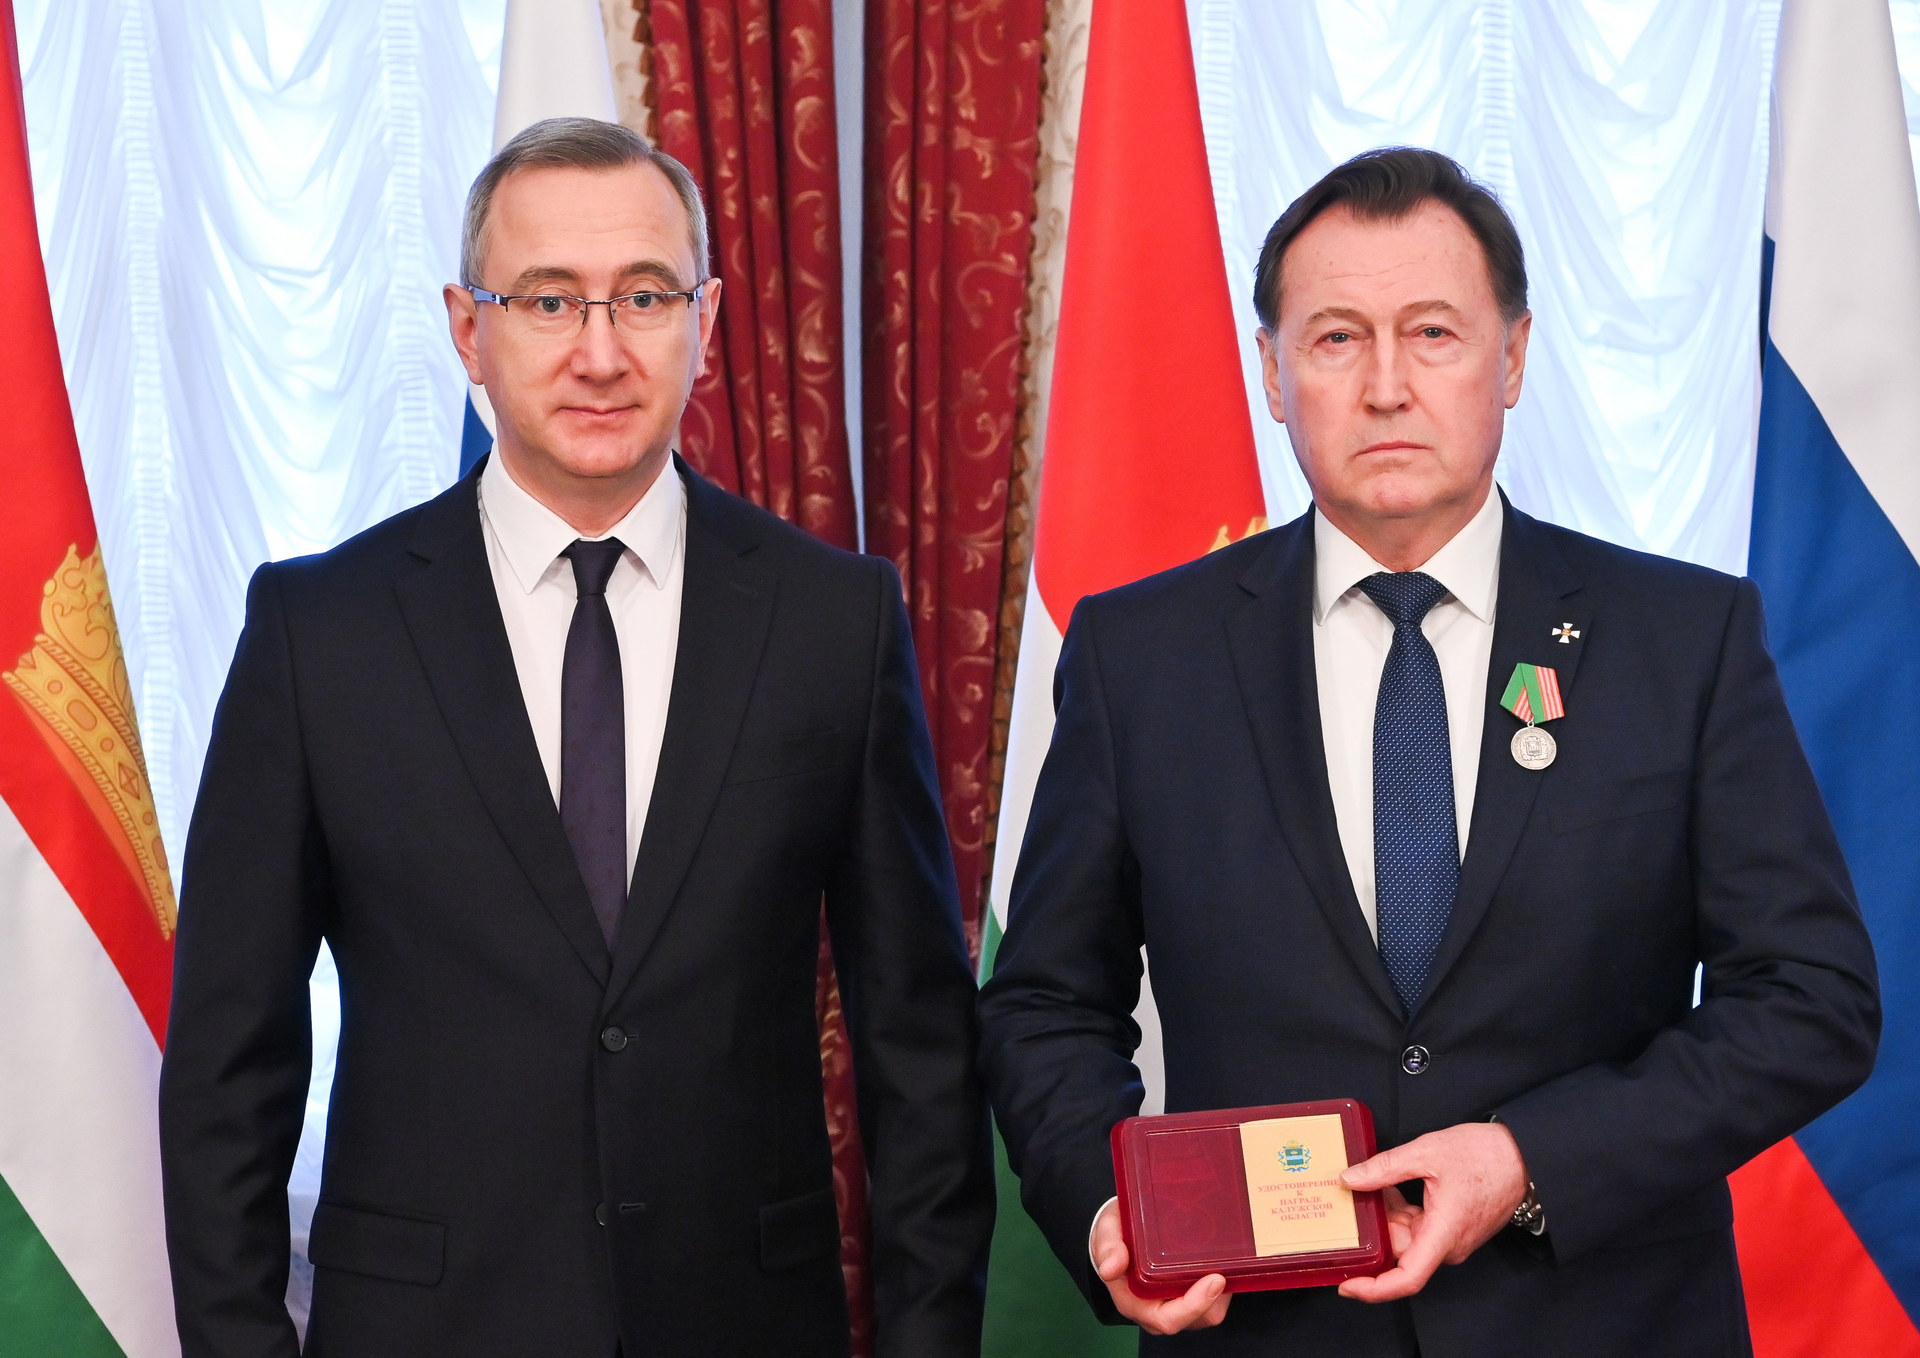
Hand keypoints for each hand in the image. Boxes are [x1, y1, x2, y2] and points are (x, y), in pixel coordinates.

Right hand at [1091, 1199, 1231, 1333]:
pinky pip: (1210, 1303)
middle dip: (1214, 1300)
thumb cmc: (1113, 1237)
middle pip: (1194, 1319)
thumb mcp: (1106, 1235)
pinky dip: (1220, 1289)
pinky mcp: (1185, 1297)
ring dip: (1220, 1295)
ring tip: (1226, 1266)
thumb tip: (1110, 1268)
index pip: (1167, 1319)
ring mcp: (1172, 1305)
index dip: (1193, 1306)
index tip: (1214, 1280)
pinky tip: (1222, 1267)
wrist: (1118, 1235)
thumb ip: (1108, 1249)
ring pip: (1206, 1313)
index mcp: (1134, 1303)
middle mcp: (1155, 1311)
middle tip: (1225, 1271)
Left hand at [1335, 1121, 1528, 1302]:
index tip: (1347, 1285)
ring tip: (1364, 1188)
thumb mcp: (1426, 1152)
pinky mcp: (1452, 1228)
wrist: (1524, 1155)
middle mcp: (1448, 1246)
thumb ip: (1385, 1168)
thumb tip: (1350, 1179)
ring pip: (1407, 1239)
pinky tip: (1385, 1187)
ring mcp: (1451, 1238)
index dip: (1374, 1288)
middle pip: (1399, 1253)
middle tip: (1346, 1208)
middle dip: (1372, 1234)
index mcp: (1444, 1235)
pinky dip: (1399, 1212)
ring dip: (1385, 1218)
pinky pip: (1418, 1228)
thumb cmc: (1485, 1155)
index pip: (1407, 1279)